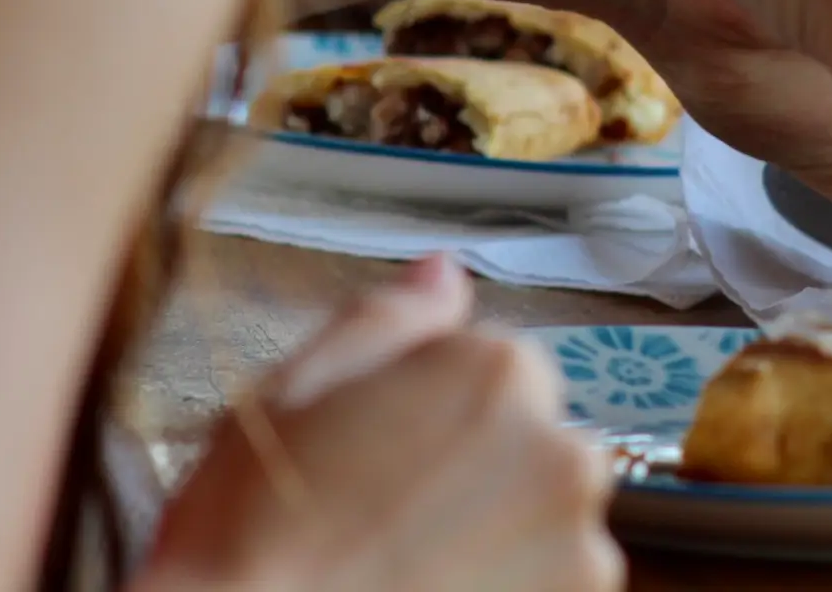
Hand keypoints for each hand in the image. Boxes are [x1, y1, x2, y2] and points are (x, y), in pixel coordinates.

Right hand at [136, 256, 620, 591]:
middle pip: (528, 443)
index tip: (376, 457)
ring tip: (404, 567)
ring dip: (494, 537)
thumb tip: (444, 272)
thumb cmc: (251, 532)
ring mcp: (581, 545)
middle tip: (385, 518)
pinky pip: (551, 584)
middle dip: (472, 473)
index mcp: (500, 372)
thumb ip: (390, 319)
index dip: (426, 414)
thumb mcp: (293, 390)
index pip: (492, 371)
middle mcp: (564, 451)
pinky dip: (506, 588)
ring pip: (542, 522)